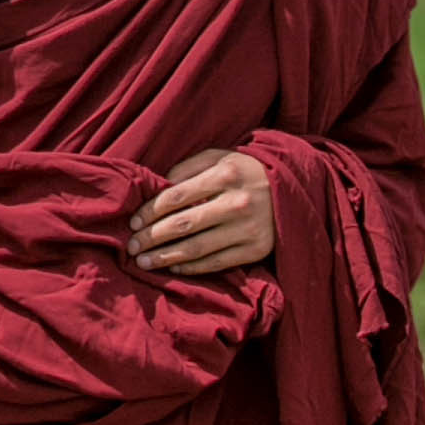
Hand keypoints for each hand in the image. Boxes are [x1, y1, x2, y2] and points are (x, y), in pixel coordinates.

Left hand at [128, 145, 275, 278]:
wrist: (294, 188)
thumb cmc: (246, 171)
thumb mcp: (220, 157)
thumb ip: (188, 167)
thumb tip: (157, 187)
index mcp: (225, 174)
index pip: (176, 196)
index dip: (150, 211)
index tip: (133, 222)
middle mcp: (236, 202)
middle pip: (182, 224)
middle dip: (151, 237)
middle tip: (131, 247)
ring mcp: (248, 228)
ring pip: (197, 248)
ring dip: (165, 257)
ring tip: (144, 263)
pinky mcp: (257, 249)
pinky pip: (217, 262)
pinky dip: (192, 267)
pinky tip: (173, 266)